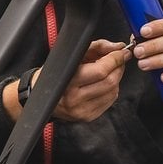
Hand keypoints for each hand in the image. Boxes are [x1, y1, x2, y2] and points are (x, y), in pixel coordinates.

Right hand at [3, 39, 131, 122]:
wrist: (41, 95)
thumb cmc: (56, 72)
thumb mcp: (73, 54)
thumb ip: (98, 47)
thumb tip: (118, 46)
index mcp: (68, 80)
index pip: (101, 70)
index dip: (115, 59)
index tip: (121, 51)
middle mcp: (74, 98)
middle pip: (110, 81)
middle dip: (118, 68)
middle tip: (118, 59)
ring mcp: (82, 110)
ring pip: (113, 91)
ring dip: (116, 78)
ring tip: (109, 70)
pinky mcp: (88, 117)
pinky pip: (110, 101)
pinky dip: (112, 89)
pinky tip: (104, 84)